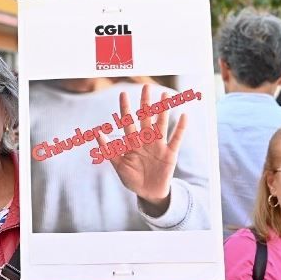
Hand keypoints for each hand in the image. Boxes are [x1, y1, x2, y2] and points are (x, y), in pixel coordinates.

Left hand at [94, 85, 186, 215]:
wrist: (148, 193)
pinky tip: (183, 116)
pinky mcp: (170, 153)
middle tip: (146, 86)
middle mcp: (146, 140)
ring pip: (161, 124)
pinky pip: (176, 139)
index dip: (125, 108)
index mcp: (132, 142)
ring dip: (163, 111)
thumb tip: (97, 133)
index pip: (128, 121)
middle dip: (145, 103)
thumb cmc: (132, 178)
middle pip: (145, 118)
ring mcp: (158, 145)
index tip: (123, 94)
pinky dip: (180, 128)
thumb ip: (108, 150)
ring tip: (165, 95)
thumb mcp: (118, 165)